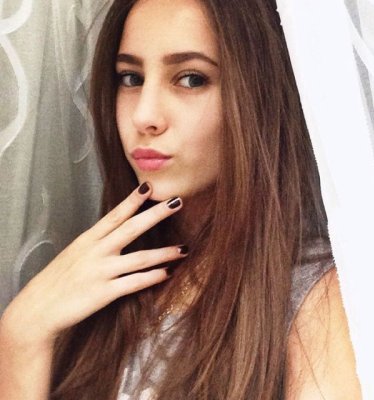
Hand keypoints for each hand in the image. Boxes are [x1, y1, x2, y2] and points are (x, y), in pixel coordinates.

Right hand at [1, 182, 185, 347]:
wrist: (37, 310)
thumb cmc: (57, 280)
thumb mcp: (75, 253)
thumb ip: (96, 242)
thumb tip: (117, 232)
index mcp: (89, 239)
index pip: (115, 215)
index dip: (133, 200)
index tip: (149, 186)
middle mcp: (97, 251)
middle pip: (132, 228)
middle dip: (157, 214)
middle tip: (178, 201)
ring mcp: (102, 271)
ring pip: (141, 258)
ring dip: (165, 253)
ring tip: (184, 248)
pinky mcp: (105, 293)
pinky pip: (135, 283)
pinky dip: (153, 277)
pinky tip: (168, 273)